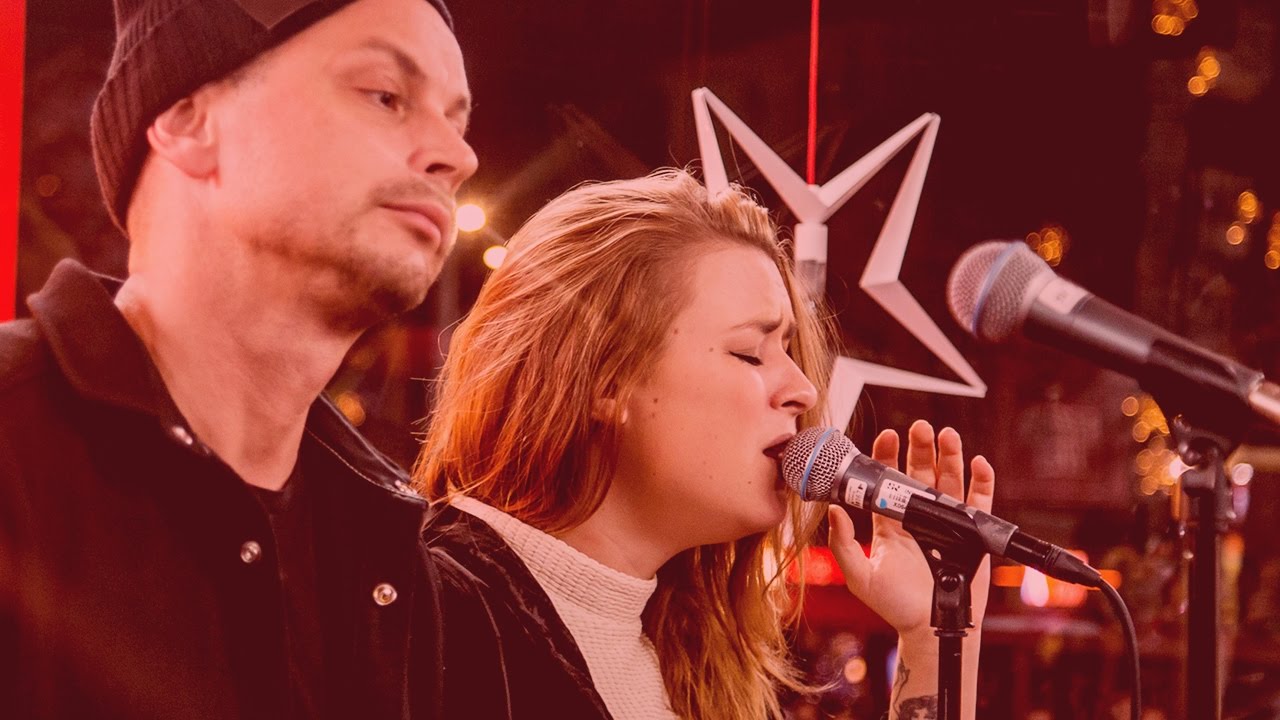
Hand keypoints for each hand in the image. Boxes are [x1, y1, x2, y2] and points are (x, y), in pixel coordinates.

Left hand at [826, 420, 995, 640]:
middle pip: (921, 473)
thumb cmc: (894, 604)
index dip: (887, 457)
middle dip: (921, 448)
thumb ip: (842, 544)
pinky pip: (980, 503)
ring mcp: (947, 522)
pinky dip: (982, 482)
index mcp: (890, 522)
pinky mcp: (973, 534)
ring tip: (947, 435)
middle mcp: (918, 516)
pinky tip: (978, 463)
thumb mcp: (860, 576)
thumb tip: (833, 509)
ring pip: (950, 481)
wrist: (930, 628)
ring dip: (950, 456)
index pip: (888, 481)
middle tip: (919, 427)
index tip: (887, 436)